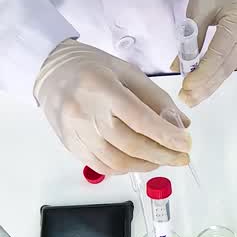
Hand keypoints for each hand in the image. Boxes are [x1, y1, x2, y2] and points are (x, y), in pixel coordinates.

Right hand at [34, 40, 190, 173]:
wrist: (51, 71)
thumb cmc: (91, 67)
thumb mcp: (127, 71)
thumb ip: (155, 98)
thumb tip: (181, 124)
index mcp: (103, 88)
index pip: (140, 119)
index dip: (166, 136)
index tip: (185, 144)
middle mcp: (86, 112)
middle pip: (130, 145)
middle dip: (162, 156)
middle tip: (181, 158)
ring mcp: (75, 132)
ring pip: (116, 162)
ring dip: (145, 165)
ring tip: (160, 160)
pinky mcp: (70, 145)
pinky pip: (101, 166)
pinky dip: (124, 169)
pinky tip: (137, 162)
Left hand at [180, 0, 236, 105]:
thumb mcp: (197, 8)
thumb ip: (189, 39)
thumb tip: (177, 66)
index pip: (219, 53)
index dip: (203, 73)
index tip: (186, 88)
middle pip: (226, 65)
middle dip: (206, 85)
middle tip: (188, 100)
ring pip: (230, 66)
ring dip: (211, 83)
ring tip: (193, 97)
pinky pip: (232, 61)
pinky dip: (217, 73)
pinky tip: (205, 85)